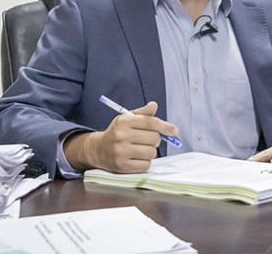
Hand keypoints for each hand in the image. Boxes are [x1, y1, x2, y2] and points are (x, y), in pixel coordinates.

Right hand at [63, 101, 178, 173]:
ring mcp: (121, 152)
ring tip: (141, 149)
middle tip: (147, 140)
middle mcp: (122, 135)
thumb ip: (142, 113)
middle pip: (154, 138)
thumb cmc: (116, 133)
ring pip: (152, 152)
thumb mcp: (126, 119)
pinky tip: (137, 158)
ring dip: (150, 152)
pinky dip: (145, 162)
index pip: (150, 122)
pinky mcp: (122, 166)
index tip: (174, 131)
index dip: (165, 126)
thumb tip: (154, 105)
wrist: (97, 150)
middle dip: (155, 140)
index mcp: (124, 121)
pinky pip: (146, 165)